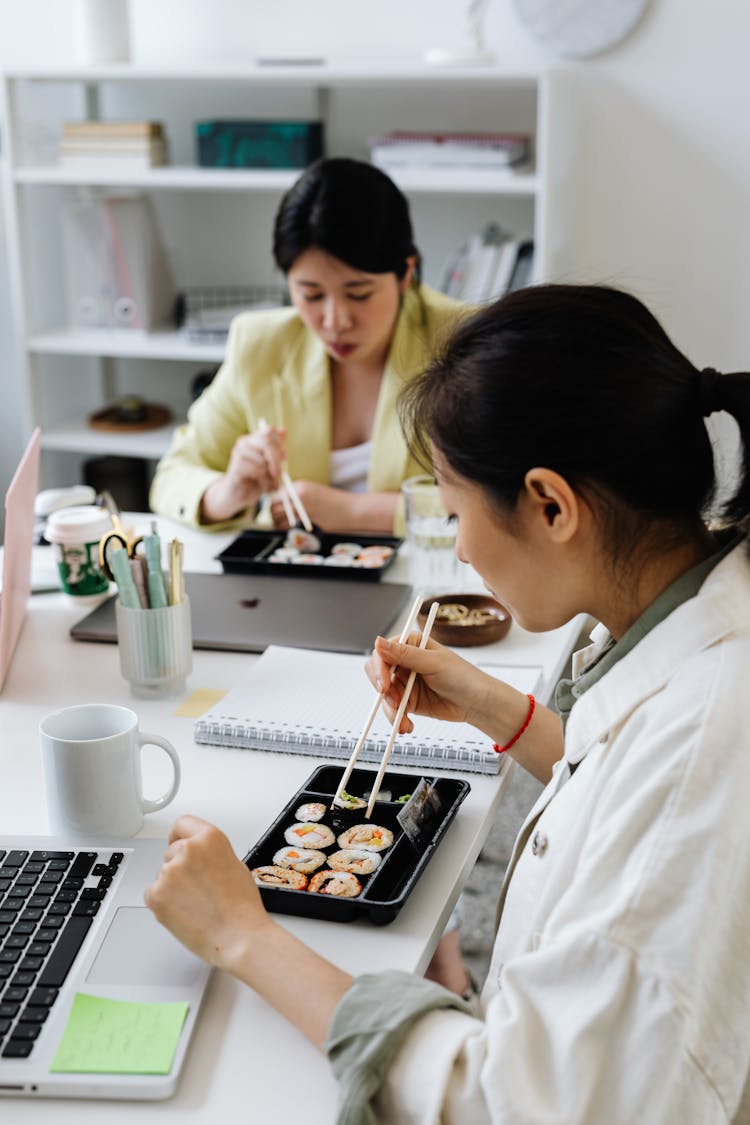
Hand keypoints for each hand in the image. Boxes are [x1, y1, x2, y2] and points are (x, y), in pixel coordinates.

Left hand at [144, 815, 271, 972]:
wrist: (239, 937)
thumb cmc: (242, 908)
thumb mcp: (234, 865)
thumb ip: (212, 854)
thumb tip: (200, 857)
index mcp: (210, 838)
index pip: (182, 824)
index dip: (179, 836)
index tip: (177, 843)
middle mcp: (188, 850)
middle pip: (172, 852)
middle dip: (180, 868)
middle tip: (197, 888)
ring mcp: (170, 872)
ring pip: (163, 875)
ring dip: (172, 887)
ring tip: (195, 904)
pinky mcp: (156, 894)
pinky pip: (153, 893)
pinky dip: (163, 903)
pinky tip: (184, 912)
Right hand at [201, 426, 285, 522]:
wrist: (237, 495)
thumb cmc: (255, 479)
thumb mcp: (269, 464)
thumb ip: (276, 448)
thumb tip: (283, 430)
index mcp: (252, 439)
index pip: (269, 432)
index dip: (280, 445)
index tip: (284, 458)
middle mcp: (243, 442)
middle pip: (267, 442)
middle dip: (277, 459)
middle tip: (279, 474)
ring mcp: (238, 453)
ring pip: (263, 461)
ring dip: (270, 476)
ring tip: (268, 484)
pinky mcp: (236, 467)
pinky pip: (257, 472)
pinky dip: (264, 482)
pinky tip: (262, 487)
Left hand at [269, 479, 350, 529]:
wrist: (351, 509)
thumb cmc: (333, 502)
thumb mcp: (313, 492)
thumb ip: (296, 496)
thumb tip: (278, 505)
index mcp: (300, 486)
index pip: (276, 495)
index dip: (273, 504)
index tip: (274, 510)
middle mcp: (299, 495)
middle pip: (274, 507)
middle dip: (272, 515)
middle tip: (275, 520)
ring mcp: (303, 508)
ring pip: (279, 519)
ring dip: (277, 524)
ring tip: (281, 525)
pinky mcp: (307, 521)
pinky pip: (289, 527)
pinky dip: (286, 529)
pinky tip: (290, 529)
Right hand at [366, 633, 491, 733]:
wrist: (477, 703)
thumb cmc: (463, 677)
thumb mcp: (433, 663)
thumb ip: (405, 654)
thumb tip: (379, 642)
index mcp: (411, 645)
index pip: (383, 653)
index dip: (379, 669)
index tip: (383, 686)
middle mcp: (405, 662)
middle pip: (378, 674)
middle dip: (383, 691)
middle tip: (393, 703)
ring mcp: (405, 682)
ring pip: (385, 696)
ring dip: (392, 710)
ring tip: (404, 719)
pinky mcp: (408, 700)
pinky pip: (393, 710)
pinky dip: (397, 719)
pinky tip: (406, 724)